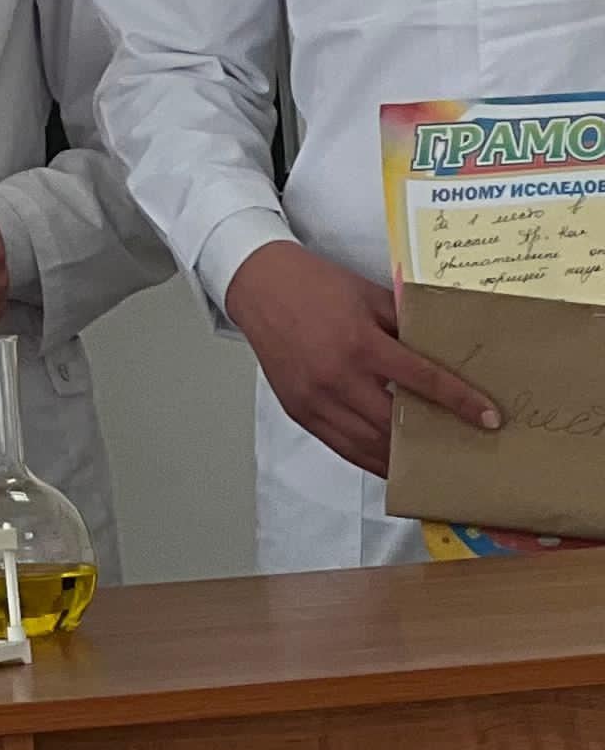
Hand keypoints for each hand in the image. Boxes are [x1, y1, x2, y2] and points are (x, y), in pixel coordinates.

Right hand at [227, 240, 500, 476]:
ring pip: (367, 444)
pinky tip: (390, 462)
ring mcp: (314, 398)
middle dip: (433, 438)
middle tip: (466, 448)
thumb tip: (443, 351)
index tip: (490, 419)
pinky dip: (368, 458)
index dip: (461, 402)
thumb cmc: (316, 284)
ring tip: (433, 464)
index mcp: (360, 344)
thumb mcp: (369, 296)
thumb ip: (405, 325)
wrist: (258, 285)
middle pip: (395, 423)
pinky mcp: (298, 409)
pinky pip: (339, 445)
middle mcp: (337, 377)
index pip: (422, 381)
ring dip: (402, 458)